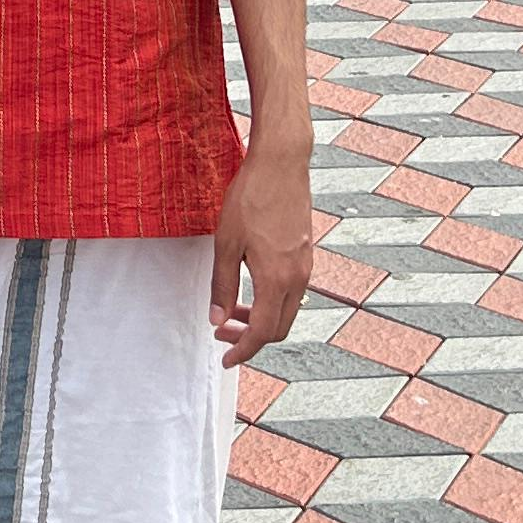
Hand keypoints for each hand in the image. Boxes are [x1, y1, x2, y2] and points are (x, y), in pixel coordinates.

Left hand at [212, 148, 313, 367]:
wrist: (281, 163)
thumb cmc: (251, 198)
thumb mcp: (226, 243)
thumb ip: (222, 285)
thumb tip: (217, 320)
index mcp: (277, 279)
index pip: (263, 332)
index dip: (243, 351)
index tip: (226, 360)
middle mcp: (298, 277)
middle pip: (279, 327)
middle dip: (251, 337)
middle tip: (222, 333)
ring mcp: (305, 264)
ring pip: (287, 309)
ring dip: (262, 318)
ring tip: (233, 310)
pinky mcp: (305, 251)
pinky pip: (292, 290)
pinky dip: (272, 300)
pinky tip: (250, 285)